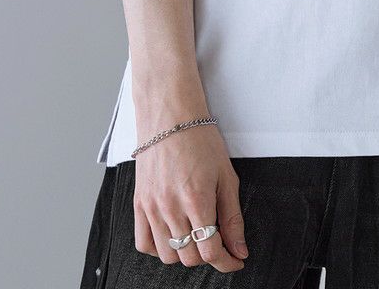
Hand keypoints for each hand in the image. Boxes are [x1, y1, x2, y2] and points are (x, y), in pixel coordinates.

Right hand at [133, 124, 248, 271]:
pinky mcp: (138, 204)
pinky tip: (173, 235)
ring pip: (168, 255)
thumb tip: (240, 250)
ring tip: (197, 235)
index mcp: (197, 199)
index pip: (211, 251)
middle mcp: (171, 208)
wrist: (170, 117)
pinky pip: (144, 244)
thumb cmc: (200, 140)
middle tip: (220, 241)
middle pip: (190, 257)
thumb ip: (233, 217)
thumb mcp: (226, 176)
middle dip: (210, 255)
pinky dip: (160, 248)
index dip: (227, 262)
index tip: (236, 260)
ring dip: (185, 253)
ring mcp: (151, 207)